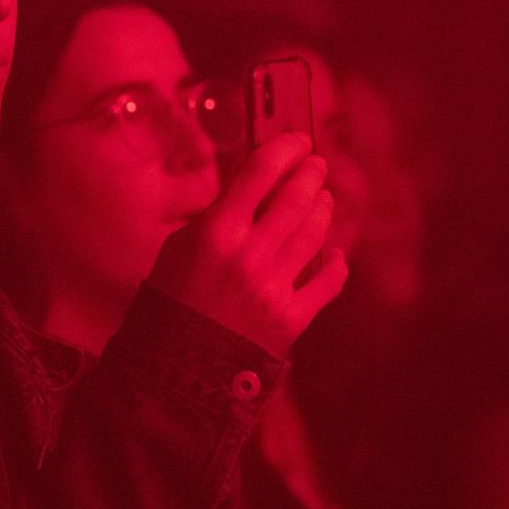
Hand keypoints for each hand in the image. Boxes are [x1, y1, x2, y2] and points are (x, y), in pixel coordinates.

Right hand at [148, 132, 347, 357]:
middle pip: (295, 198)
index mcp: (216, 232)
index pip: (259, 172)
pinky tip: (334, 251)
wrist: (176, 367)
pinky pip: (328, 282)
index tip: (297, 140)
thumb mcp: (181, 246)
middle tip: (316, 165)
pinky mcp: (292, 319)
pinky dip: (335, 263)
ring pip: (315, 233)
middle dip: (311, 174)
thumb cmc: (172, 300)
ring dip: (323, 209)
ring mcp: (274, 288)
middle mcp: (249, 255)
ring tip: (323, 198)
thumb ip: (219, 216)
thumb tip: (256, 188)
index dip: (284, 149)